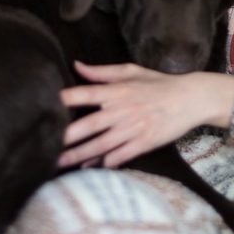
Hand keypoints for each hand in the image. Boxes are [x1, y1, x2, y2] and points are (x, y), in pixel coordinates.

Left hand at [57, 61, 233, 168]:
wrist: (191, 99)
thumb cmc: (159, 83)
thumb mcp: (131, 71)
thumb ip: (102, 72)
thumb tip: (76, 65)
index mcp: (117, 90)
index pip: (85, 94)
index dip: (64, 100)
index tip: (44, 106)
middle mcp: (122, 110)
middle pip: (88, 125)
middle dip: (66, 137)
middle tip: (43, 144)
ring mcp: (133, 128)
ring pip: (101, 145)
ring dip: (79, 155)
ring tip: (59, 162)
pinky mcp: (144, 143)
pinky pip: (120, 156)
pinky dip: (105, 163)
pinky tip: (89, 168)